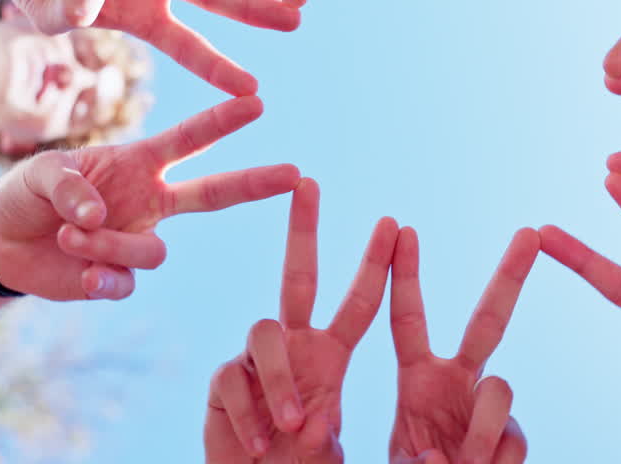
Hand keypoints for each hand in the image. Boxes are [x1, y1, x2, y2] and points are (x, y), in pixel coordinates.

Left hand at [0, 95, 299, 299]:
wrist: (3, 241)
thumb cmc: (28, 192)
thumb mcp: (40, 173)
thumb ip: (69, 185)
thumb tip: (98, 216)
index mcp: (137, 163)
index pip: (188, 139)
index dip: (221, 121)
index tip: (256, 101)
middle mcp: (149, 201)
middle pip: (213, 193)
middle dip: (254, 182)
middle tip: (293, 173)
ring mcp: (137, 239)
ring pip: (154, 251)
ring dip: (110, 244)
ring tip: (69, 233)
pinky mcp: (118, 276)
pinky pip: (127, 282)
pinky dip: (104, 276)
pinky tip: (82, 271)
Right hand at [204, 179, 397, 461]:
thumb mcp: (329, 452)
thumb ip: (328, 438)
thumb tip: (319, 423)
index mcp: (331, 354)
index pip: (359, 302)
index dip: (379, 266)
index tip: (397, 224)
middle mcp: (294, 345)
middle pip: (299, 275)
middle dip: (305, 228)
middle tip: (309, 183)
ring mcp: (254, 359)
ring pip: (264, 332)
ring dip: (280, 380)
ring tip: (294, 426)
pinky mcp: (222, 382)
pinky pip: (233, 382)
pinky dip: (251, 415)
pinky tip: (262, 444)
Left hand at [387, 227, 533, 463]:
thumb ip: (413, 461)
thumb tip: (441, 461)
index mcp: (417, 378)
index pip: (408, 320)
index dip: (402, 275)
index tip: (401, 228)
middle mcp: (457, 383)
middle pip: (488, 322)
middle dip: (509, 275)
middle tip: (529, 233)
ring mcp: (488, 408)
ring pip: (499, 390)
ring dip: (480, 431)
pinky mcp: (513, 438)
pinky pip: (513, 439)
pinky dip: (495, 463)